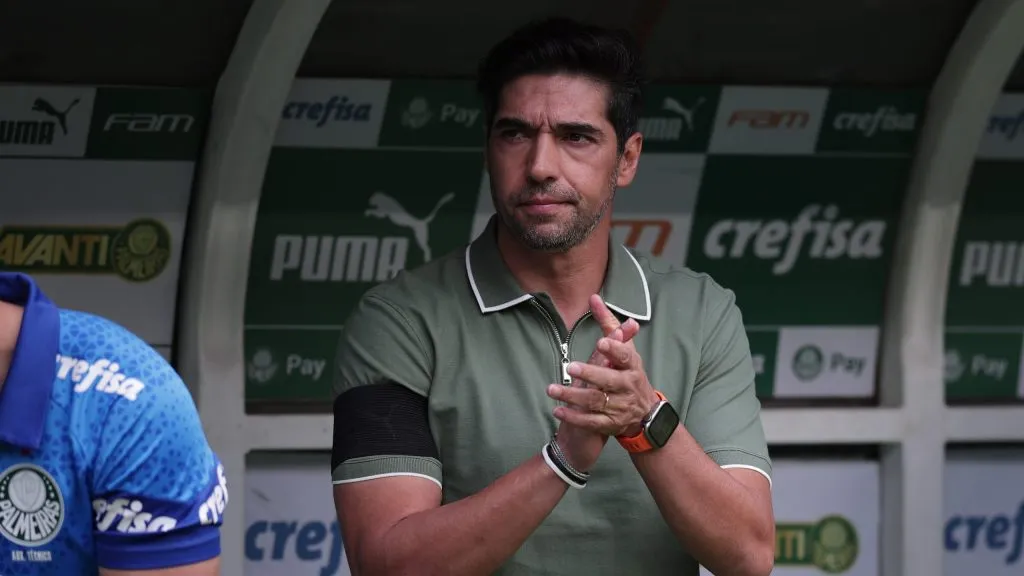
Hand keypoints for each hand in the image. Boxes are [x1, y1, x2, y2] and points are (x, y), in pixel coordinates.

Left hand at [548, 295, 659, 437]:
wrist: (644, 413)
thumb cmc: (629, 373)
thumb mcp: (625, 349)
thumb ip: (609, 324)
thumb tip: (594, 298)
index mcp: (632, 366)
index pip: (625, 356)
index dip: (614, 350)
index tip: (601, 342)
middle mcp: (628, 387)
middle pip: (609, 381)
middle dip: (590, 374)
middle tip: (571, 367)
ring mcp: (620, 407)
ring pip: (595, 402)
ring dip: (573, 396)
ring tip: (552, 389)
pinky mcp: (610, 424)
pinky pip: (590, 422)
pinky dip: (573, 417)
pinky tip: (557, 409)